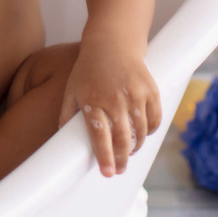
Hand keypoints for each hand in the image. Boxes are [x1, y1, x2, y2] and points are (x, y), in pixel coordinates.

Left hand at [60, 41, 161, 177]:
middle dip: (122, 159)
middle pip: (123, 139)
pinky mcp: (151, 90)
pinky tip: (142, 135)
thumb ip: (66, 114)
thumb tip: (61, 138)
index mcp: (93, 101)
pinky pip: (155, 120)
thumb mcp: (71, 89)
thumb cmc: (88, 69)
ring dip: (136, 147)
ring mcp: (136, 95)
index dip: (105, 157)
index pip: (100, 136)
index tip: (108, 173)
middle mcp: (115, 99)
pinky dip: (150, 131)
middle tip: (119, 169)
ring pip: (141, 133)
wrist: (112, 43)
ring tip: (129, 153)